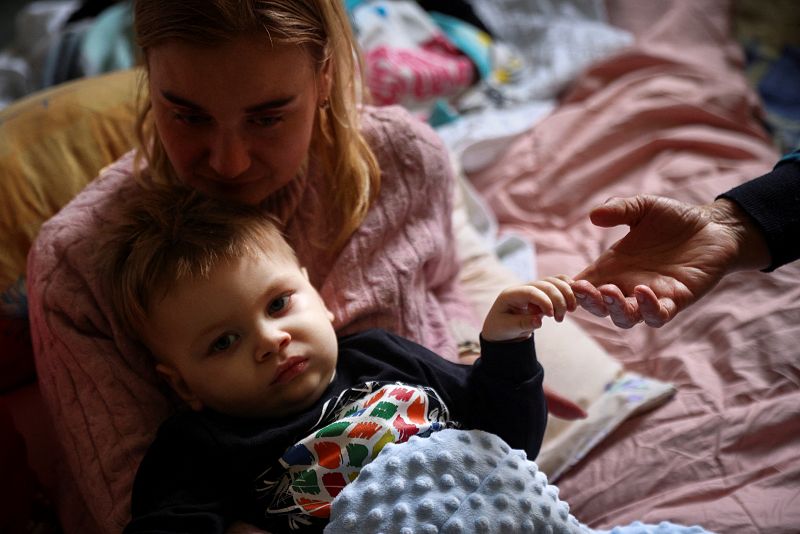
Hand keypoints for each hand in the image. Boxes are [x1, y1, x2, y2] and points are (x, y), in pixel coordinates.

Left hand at [481, 275, 576, 341]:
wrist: (502, 327)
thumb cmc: (501, 327)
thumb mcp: (508, 328)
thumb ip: (523, 324)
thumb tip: (539, 321)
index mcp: (511, 294)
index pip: (531, 291)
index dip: (544, 301)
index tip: (551, 315)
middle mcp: (524, 287)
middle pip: (546, 284)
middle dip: (558, 300)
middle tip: (559, 319)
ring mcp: (535, 288)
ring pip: (555, 281)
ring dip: (567, 294)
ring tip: (570, 311)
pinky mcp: (544, 292)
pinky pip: (559, 284)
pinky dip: (569, 290)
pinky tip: (573, 303)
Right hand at [572, 195, 769, 327]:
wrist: (714, 227)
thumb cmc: (675, 219)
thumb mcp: (643, 208)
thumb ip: (619, 210)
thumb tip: (593, 215)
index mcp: (614, 267)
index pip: (586, 286)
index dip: (574, 290)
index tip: (568, 284)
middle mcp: (628, 285)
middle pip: (601, 307)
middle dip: (590, 303)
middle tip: (584, 290)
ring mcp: (651, 296)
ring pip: (625, 318)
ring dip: (614, 309)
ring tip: (609, 291)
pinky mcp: (676, 300)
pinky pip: (658, 315)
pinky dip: (648, 308)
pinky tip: (642, 291)